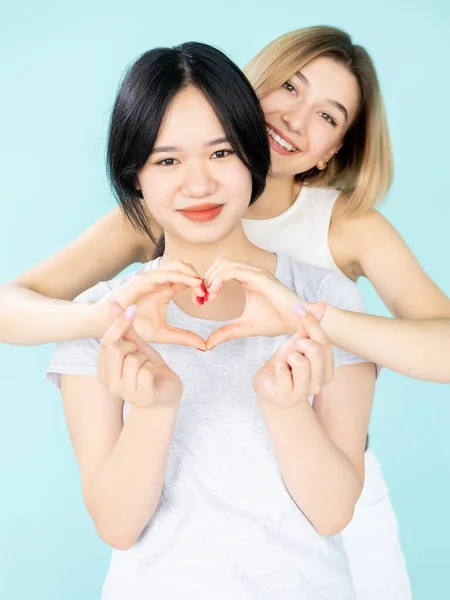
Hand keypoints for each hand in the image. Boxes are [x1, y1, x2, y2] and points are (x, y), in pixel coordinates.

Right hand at [91, 260, 206, 348]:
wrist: (109, 326)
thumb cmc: (132, 327)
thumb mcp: (164, 334)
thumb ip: (184, 337)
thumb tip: (205, 346)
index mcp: (166, 289)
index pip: (189, 280)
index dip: (201, 286)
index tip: (208, 300)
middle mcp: (160, 281)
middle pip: (187, 268)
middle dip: (200, 277)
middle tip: (209, 293)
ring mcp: (152, 278)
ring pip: (179, 266)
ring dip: (193, 275)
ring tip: (202, 289)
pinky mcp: (143, 280)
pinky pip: (166, 273)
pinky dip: (182, 276)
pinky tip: (194, 284)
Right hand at [97, 302, 182, 408]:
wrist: (166, 395)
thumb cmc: (149, 370)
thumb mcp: (136, 347)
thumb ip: (124, 329)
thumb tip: (112, 304)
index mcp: (103, 373)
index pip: (106, 344)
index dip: (118, 324)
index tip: (132, 310)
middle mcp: (110, 385)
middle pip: (116, 350)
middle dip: (134, 346)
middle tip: (142, 355)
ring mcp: (125, 394)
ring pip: (133, 360)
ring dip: (146, 360)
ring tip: (149, 368)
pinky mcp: (143, 399)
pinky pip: (146, 372)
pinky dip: (154, 370)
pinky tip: (154, 377)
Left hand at [203, 258, 323, 349]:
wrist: (297, 323)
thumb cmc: (276, 322)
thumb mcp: (244, 327)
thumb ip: (226, 332)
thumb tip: (207, 344)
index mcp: (247, 279)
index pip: (221, 270)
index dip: (208, 281)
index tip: (201, 300)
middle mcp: (251, 272)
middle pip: (220, 263)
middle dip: (206, 277)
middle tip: (201, 296)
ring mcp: (256, 272)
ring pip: (225, 263)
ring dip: (211, 277)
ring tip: (207, 295)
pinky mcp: (260, 277)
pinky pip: (234, 270)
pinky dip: (219, 278)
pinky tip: (213, 292)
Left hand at [253, 309, 333, 406]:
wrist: (268, 389)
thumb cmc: (286, 366)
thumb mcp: (297, 343)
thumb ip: (309, 327)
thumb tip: (322, 304)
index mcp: (327, 371)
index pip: (324, 343)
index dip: (312, 324)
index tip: (299, 309)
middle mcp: (319, 384)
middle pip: (316, 350)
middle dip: (299, 344)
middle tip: (292, 350)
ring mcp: (304, 393)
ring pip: (300, 361)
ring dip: (287, 357)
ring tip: (285, 364)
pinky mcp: (286, 396)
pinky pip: (282, 370)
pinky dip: (277, 367)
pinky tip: (277, 373)